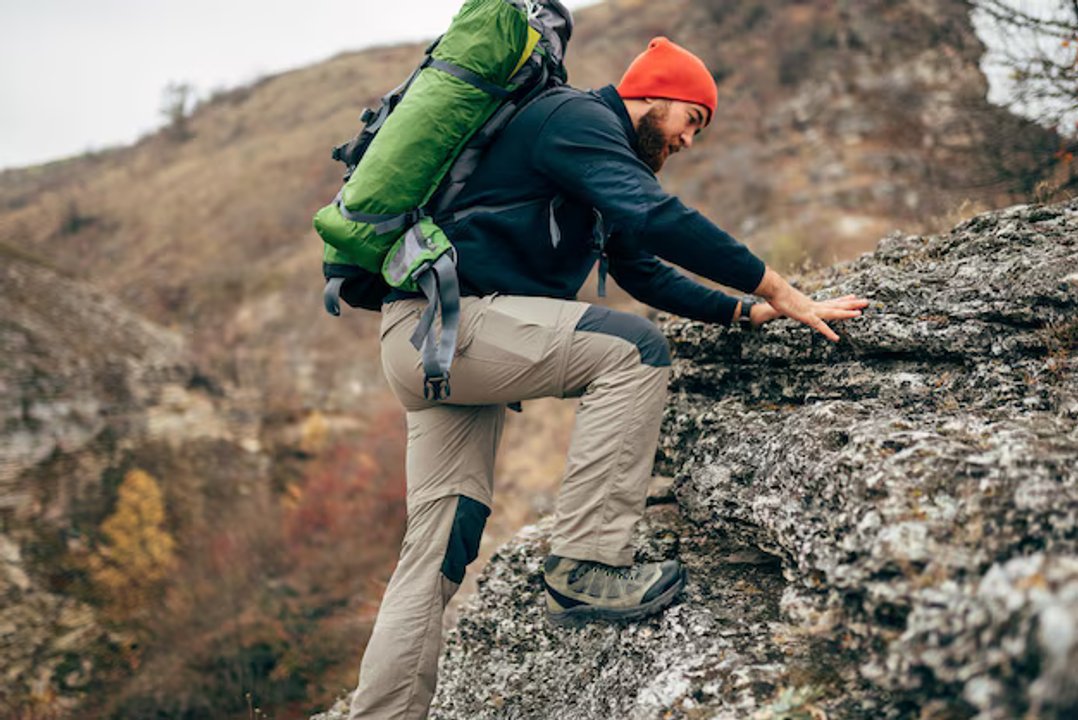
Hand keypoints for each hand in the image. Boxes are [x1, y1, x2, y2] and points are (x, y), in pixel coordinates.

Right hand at [753, 269, 869, 341]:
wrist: (774, 289)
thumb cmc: (776, 293)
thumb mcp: (786, 299)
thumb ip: (789, 301)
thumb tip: (785, 300)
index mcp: (811, 302)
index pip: (830, 301)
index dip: (842, 300)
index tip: (853, 297)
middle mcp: (814, 305)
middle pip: (836, 304)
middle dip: (852, 304)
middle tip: (866, 301)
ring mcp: (811, 311)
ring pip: (833, 312)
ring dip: (846, 313)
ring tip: (860, 313)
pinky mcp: (806, 317)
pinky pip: (820, 326)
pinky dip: (828, 332)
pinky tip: (836, 338)